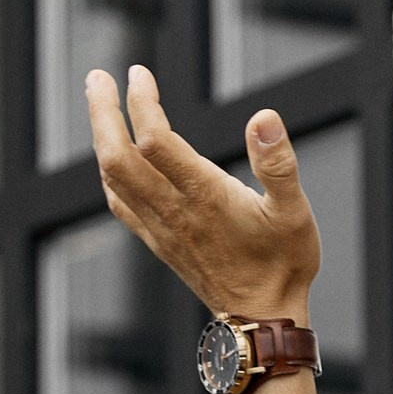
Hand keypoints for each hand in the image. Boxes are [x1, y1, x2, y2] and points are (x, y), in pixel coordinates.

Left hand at [87, 64, 317, 320]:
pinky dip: (109, 172)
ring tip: (100, 104)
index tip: (139, 73)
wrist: (263, 320)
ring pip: (113, 178)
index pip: (156, 140)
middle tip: (97, 77)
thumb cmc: (284, 264)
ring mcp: (161, 229)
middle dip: (102, 113)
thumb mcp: (295, 212)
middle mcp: (175, 212)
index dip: (142, 102)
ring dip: (100, 137)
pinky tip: (112, 157)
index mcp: (205, 197)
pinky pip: (120, 203)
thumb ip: (278, 163)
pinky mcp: (159, 243)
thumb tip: (264, 116)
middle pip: (117, 157)